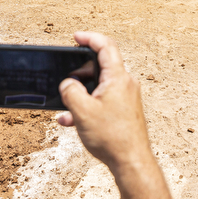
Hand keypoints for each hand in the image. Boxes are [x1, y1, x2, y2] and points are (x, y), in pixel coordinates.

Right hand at [57, 32, 154, 174]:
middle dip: (81, 69)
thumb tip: (68, 84)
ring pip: (100, 87)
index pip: (106, 46)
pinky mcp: (125, 111)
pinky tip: (73, 121)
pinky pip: (103, 101)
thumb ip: (70, 91)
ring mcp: (127, 98)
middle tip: (67, 72)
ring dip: (81, 93)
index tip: (76, 36)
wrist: (131, 162)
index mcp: (118, 78)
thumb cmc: (112, 137)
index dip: (90, 38)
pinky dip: (88, 106)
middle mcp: (126, 84)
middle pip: (102, 66)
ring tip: (66, 106)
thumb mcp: (82, 111)